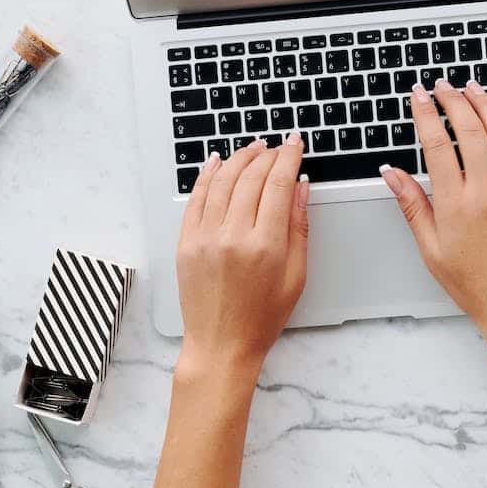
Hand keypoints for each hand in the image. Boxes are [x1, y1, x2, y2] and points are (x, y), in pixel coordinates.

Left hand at [176, 135, 309, 387]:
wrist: (221, 344)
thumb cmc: (262, 317)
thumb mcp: (296, 275)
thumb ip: (299, 227)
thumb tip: (300, 187)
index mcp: (266, 246)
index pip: (279, 185)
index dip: (289, 158)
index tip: (295, 144)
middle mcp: (233, 236)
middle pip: (251, 177)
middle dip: (268, 155)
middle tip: (278, 147)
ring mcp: (205, 238)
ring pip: (222, 181)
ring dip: (240, 158)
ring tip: (254, 148)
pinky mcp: (186, 242)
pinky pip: (196, 198)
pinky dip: (207, 175)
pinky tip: (218, 161)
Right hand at [380, 79, 486, 342]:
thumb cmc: (474, 284)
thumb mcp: (432, 248)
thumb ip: (413, 205)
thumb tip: (392, 173)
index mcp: (456, 204)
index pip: (436, 144)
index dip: (425, 114)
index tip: (419, 97)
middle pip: (469, 129)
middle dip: (453, 100)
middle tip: (442, 87)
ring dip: (486, 105)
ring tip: (473, 89)